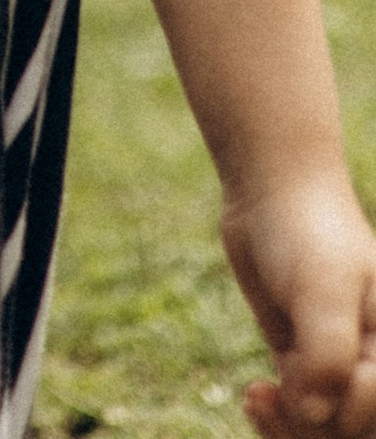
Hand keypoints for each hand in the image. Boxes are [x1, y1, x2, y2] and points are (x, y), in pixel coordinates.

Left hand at [227, 172, 375, 433]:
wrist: (273, 194)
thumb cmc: (311, 234)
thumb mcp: (323, 291)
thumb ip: (327, 356)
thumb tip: (311, 416)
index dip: (346, 407)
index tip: (306, 363)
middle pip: (354, 434)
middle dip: (312, 427)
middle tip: (276, 390)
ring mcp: (342, 370)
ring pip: (325, 433)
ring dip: (289, 428)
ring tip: (259, 396)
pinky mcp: (307, 366)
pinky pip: (301, 416)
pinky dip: (276, 417)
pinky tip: (255, 395)